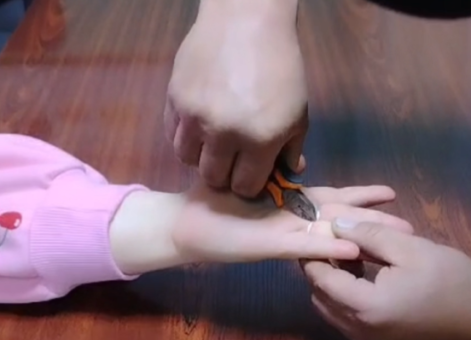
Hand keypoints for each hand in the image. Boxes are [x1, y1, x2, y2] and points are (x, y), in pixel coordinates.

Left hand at [110, 186, 411, 274]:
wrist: (185, 225)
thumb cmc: (213, 202)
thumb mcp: (249, 179)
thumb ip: (273, 173)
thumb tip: (297, 164)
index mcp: (292, 205)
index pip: (335, 199)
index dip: (363, 197)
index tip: (392, 194)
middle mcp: (295, 222)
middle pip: (343, 221)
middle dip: (376, 223)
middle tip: (411, 227)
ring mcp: (285, 235)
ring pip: (332, 237)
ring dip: (364, 239)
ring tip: (395, 239)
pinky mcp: (270, 247)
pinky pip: (304, 247)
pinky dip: (328, 249)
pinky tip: (353, 251)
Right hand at [165, 0, 307, 196]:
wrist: (245, 21)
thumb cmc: (279, 67)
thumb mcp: (297, 111)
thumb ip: (290, 148)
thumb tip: (288, 175)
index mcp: (260, 139)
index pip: (245, 187)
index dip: (248, 184)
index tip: (249, 174)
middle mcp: (224, 134)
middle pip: (214, 178)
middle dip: (224, 174)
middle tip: (231, 160)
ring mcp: (195, 117)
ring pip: (187, 160)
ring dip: (201, 156)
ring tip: (213, 141)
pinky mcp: (175, 100)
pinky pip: (173, 134)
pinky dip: (185, 135)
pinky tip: (199, 124)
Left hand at [301, 219, 470, 339]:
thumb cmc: (451, 280)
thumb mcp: (411, 247)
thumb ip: (368, 234)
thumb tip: (336, 224)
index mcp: (366, 307)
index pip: (320, 279)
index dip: (313, 253)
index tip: (314, 231)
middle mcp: (359, 332)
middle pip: (320, 298)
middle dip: (318, 269)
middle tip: (329, 241)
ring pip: (331, 312)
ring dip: (331, 286)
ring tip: (346, 257)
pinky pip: (347, 322)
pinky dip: (345, 301)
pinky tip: (361, 278)